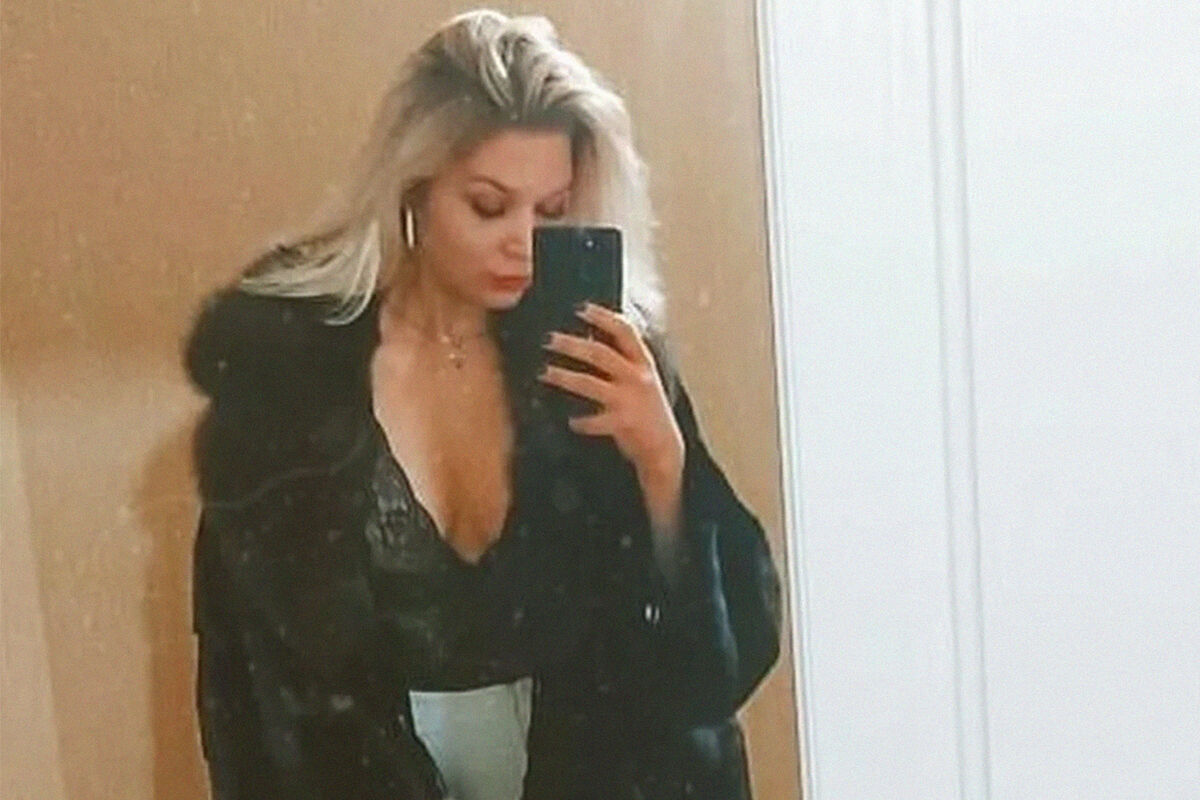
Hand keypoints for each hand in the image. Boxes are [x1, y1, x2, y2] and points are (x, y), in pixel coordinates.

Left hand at [537, 303, 683, 486]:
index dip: (603, 317)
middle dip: (572, 344)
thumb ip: (620, 360)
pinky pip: (595, 421)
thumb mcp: (640, 378)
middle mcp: (637, 377)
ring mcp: (630, 400)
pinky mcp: (624, 423)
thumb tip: (586, 338)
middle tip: (549, 340)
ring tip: (544, 372)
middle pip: (600, 354)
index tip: (581, 308)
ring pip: (591, 384)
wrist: (664, 447)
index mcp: (642, 362)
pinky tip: (570, 422)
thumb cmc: (646, 409)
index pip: (625, 331)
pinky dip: (581, 422)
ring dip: (565, 377)